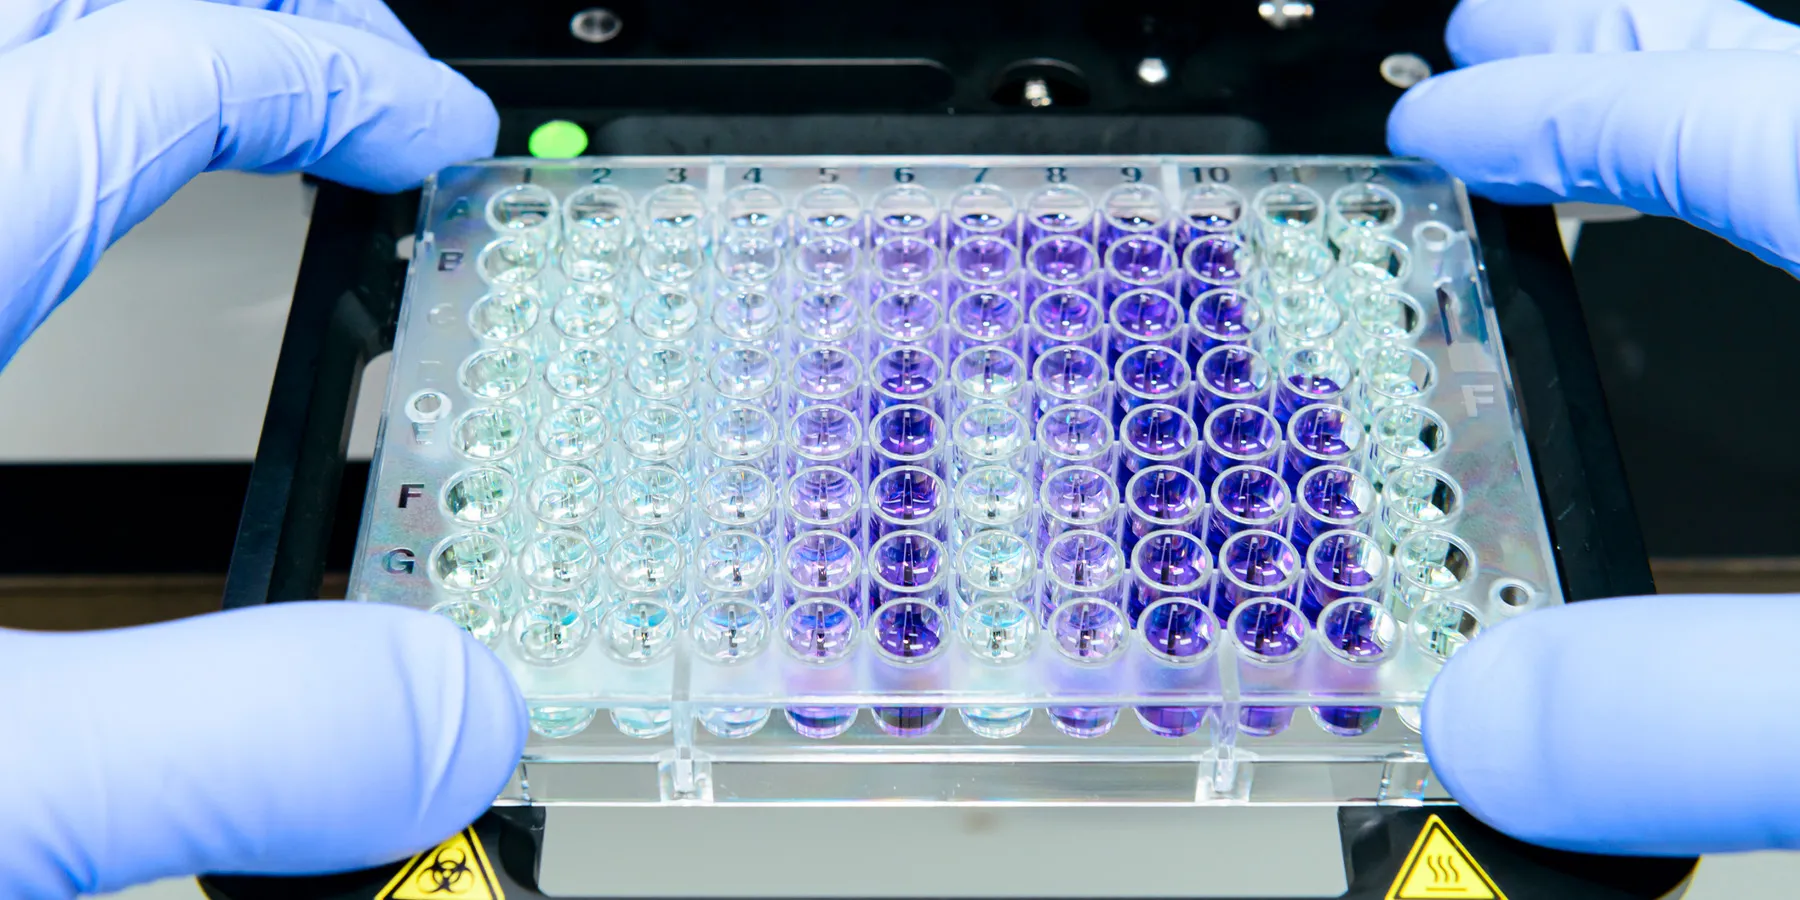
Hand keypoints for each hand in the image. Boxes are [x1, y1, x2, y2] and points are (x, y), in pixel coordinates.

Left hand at [0, 3, 521, 894]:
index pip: (153, 69)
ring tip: (243, 86)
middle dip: (247, 8)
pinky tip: (73, 232)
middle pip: (64, 1)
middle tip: (364, 66)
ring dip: (128, 45)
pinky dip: (47, 137)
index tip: (449, 135)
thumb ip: (226, 743)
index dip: (334, 72)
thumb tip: (457, 714)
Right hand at [1392, 1, 1799, 853]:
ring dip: (1721, 96)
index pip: (1715, 124)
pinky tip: (1768, 275)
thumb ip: (1697, 713)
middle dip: (1625, 39)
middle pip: (1785, 79)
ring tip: (1618, 87)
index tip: (1428, 123)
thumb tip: (1486, 727)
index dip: (1553, 112)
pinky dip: (1793, 203)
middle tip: (1504, 18)